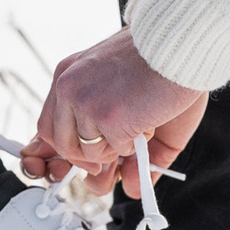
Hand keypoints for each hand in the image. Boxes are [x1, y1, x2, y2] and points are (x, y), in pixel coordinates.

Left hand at [23, 28, 208, 186]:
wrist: (180, 41)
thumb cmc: (159, 63)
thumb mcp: (124, 94)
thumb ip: (113, 134)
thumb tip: (129, 187)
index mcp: (69, 74)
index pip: (49, 124)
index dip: (67, 148)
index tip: (83, 158)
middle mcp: (68, 86)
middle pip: (62, 146)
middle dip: (89, 159)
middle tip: (116, 152)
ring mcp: (85, 103)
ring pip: (90, 155)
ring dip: (118, 148)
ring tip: (138, 118)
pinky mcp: (107, 117)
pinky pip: (118, 153)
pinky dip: (137, 144)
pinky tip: (147, 117)